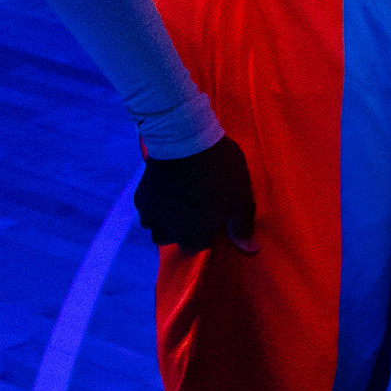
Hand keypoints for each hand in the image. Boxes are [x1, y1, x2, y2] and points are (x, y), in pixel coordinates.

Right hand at [135, 134, 255, 252]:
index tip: (214, 211)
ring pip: (157, 226)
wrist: (185, 141)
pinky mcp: (140, 198)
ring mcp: (151, 217)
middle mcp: (168, 234)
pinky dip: (156, 201)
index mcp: (195, 239)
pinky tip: (167, 186)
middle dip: (184, 227)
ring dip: (166, 217)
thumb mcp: (241, 199)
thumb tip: (251, 249)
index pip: (200, 245)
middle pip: (175, 238)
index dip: (207, 229)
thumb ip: (242, 227)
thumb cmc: (219, 173)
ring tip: (180, 195)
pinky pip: (147, 208)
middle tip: (196, 202)